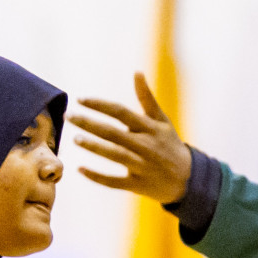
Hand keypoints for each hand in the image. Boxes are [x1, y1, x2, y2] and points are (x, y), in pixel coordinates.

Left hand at [68, 71, 192, 203]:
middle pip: (113, 133)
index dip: (100, 105)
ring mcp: (141, 166)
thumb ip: (147, 98)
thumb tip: (137, 72)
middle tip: (69, 116)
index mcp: (150, 128)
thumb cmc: (169, 144)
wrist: (187, 179)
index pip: (121, 112)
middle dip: (89, 123)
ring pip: (114, 155)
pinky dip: (96, 176)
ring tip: (74, 138)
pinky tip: (80, 169)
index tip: (80, 99)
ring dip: (93, 147)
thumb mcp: (162, 120)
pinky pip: (114, 181)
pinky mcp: (137, 185)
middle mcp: (146, 146)